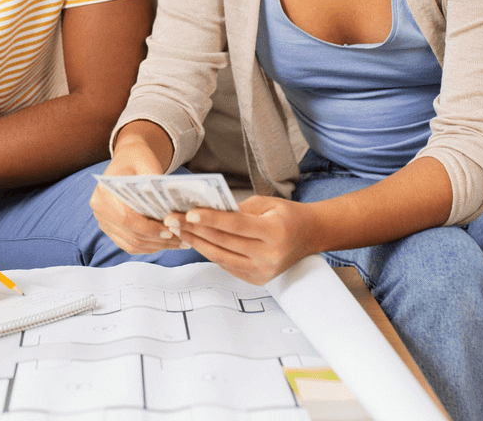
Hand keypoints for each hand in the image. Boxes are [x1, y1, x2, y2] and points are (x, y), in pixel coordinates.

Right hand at [90, 146, 184, 254]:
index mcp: (105, 192)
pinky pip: (129, 244)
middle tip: (182, 240)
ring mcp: (103, 221)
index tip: (170, 231)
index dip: (150, 229)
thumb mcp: (148, 163)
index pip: (127, 218)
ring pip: (131, 244)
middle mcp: (100, 209)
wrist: (128, 158)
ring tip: (178, 243)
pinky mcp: (110, 228)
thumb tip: (170, 210)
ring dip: (156, 247)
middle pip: (131, 235)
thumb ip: (155, 183)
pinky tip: (165, 243)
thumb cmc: (138, 158)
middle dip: (158, 241)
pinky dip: (148, 247)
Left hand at [172, 195, 318, 285]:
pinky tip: (196, 241)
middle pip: (224, 242)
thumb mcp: (268, 203)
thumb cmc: (288, 215)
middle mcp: (270, 256)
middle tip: (172, 219)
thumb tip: (207, 211)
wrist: (310, 236)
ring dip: (197, 243)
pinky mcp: (257, 280)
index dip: (210, 219)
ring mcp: (263, 271)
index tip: (189, 213)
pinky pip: (227, 265)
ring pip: (220, 257)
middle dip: (195, 230)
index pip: (236, 225)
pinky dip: (210, 252)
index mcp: (275, 232)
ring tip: (178, 230)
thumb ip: (239, 209)